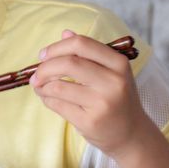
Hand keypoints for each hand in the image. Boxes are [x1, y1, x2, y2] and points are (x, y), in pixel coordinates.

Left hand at [29, 30, 150, 157]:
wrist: (132, 135)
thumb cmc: (117, 99)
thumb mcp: (111, 73)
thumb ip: (88, 53)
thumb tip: (64, 33)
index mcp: (119, 63)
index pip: (81, 44)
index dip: (56, 47)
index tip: (43, 55)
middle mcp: (113, 81)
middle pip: (68, 63)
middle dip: (44, 68)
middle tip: (36, 75)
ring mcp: (103, 103)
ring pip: (58, 86)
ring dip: (42, 86)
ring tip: (40, 87)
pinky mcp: (90, 122)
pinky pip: (58, 105)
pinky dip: (47, 99)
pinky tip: (48, 98)